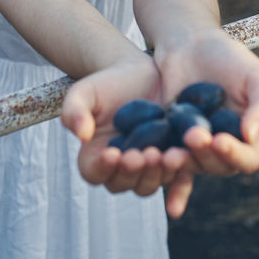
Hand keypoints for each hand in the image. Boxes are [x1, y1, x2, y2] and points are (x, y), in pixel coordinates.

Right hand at [60, 54, 194, 210]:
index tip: (112, 153)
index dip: (103, 168)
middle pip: (123, 183)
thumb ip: (74, 111)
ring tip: (168, 155)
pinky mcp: (170, 160)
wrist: (141, 73)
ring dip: (158, 174)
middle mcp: (120, 168)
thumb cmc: (107, 83)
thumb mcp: (85, 92)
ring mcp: (147, 167)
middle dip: (134, 172)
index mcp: (95, 156)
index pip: (94, 172)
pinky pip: (176, 179)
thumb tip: (81, 135)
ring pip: (149, 184)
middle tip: (144, 154)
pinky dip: (180, 182)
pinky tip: (184, 165)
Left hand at [154, 28, 258, 211]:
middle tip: (193, 135)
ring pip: (196, 168)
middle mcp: (228, 145)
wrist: (189, 42)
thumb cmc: (229, 56)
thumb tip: (254, 136)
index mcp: (253, 134)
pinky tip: (172, 208)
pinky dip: (176, 191)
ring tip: (171, 152)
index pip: (251, 157)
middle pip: (221, 167)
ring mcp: (200, 147)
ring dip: (186, 165)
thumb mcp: (256, 74)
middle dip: (207, 155)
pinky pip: (176, 171)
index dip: (237, 154)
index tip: (220, 139)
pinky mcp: (174, 144)